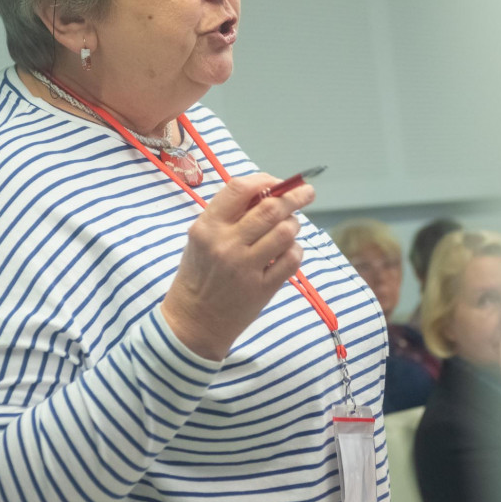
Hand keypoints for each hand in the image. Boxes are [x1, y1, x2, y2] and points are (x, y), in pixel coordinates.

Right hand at [162, 173, 314, 360]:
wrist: (194, 321)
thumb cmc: (199, 274)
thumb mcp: (201, 238)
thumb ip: (228, 215)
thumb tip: (267, 190)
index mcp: (207, 227)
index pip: (240, 188)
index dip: (264, 180)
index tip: (277, 182)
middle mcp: (226, 244)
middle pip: (271, 208)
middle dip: (295, 196)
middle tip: (306, 192)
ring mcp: (245, 267)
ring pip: (286, 231)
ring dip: (294, 225)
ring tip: (290, 227)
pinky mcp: (262, 288)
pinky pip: (292, 259)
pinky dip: (296, 250)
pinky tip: (288, 251)